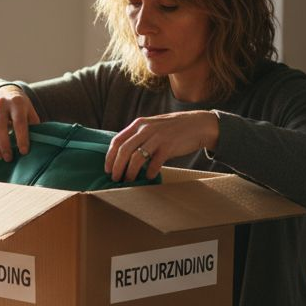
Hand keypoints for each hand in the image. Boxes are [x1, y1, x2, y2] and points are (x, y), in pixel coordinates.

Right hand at [0, 85, 39, 161]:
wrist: (4, 91)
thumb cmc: (20, 106)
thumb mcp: (30, 111)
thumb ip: (32, 124)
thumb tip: (36, 143)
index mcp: (17, 102)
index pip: (19, 122)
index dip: (21, 138)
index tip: (24, 151)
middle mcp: (0, 103)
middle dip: (4, 145)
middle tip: (8, 158)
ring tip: (0, 156)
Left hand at [105, 111, 219, 181]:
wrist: (198, 125)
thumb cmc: (173, 129)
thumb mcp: (152, 126)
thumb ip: (138, 136)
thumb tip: (123, 155)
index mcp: (139, 124)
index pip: (117, 141)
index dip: (110, 157)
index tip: (108, 169)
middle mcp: (146, 129)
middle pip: (124, 150)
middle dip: (117, 167)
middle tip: (116, 179)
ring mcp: (157, 137)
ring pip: (137, 158)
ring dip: (130, 172)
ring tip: (129, 180)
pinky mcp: (169, 146)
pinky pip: (154, 163)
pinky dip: (149, 172)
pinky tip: (148, 177)